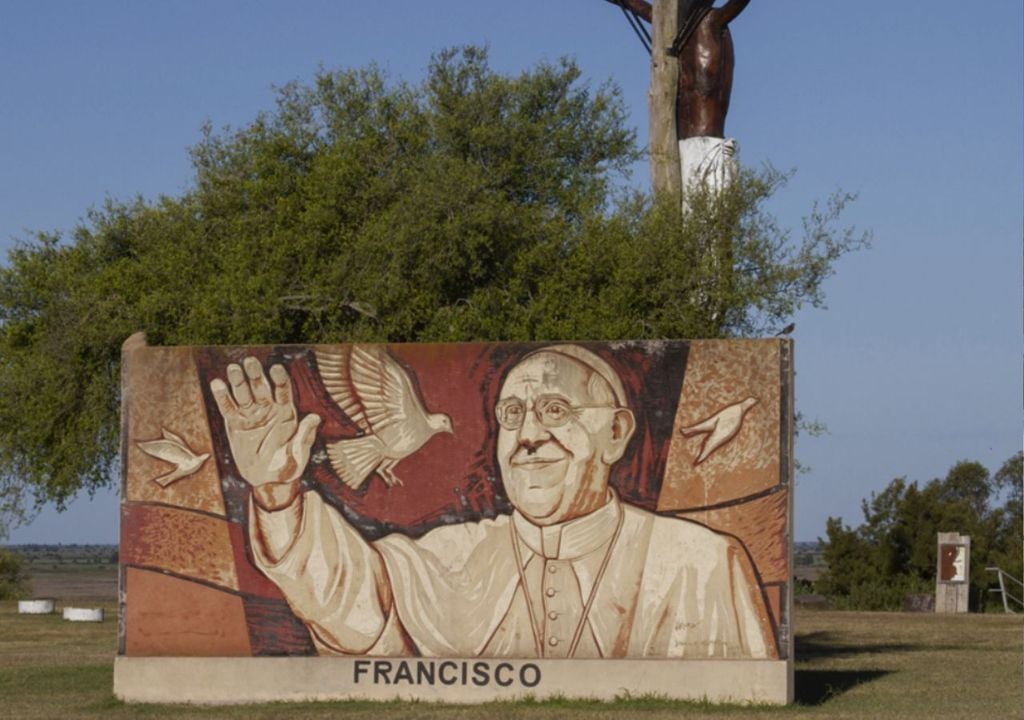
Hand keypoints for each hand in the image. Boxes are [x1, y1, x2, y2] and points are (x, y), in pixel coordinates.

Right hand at [210, 357, 320, 509]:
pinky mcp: (235, 424)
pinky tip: (217, 383)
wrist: (268, 480)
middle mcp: (268, 409)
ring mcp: (251, 415)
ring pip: (244, 394)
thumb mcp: (299, 453)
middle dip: (256, 374)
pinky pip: (228, 408)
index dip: (280, 379)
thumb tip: (315, 418)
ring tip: (233, 368)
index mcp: (286, 412)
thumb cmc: (289, 466)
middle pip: (261, 387)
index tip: (276, 368)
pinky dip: (222, 396)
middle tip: (250, 361)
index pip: (283, 390)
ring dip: (238, 380)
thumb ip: (305, 435)